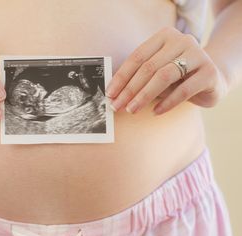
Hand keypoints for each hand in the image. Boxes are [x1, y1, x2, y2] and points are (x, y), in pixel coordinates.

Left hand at [105, 27, 227, 114]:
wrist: (213, 78)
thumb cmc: (177, 76)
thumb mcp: (157, 72)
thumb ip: (139, 78)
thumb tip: (115, 95)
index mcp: (164, 36)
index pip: (137, 57)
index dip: (121, 77)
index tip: (110, 93)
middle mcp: (182, 40)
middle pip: (149, 67)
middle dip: (129, 89)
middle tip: (117, 106)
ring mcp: (198, 54)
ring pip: (164, 76)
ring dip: (144, 96)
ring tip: (132, 109)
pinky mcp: (209, 72)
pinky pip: (183, 90)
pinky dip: (166, 102)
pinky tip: (155, 112)